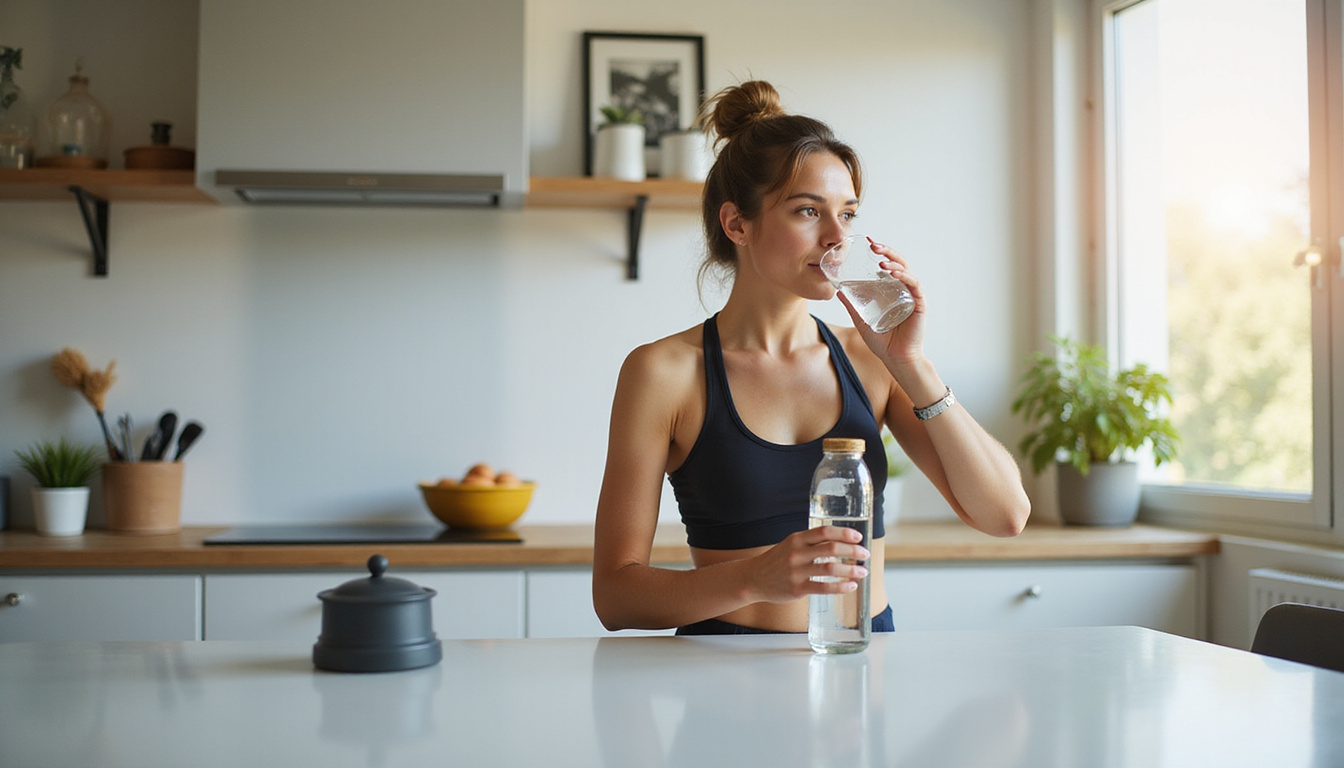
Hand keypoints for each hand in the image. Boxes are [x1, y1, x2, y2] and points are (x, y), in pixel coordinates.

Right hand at [748, 525, 869, 603]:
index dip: (844, 533)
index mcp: (797, 539)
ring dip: (850, 569)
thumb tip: (840, 543)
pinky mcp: (797, 589)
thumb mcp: (790, 545)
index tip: (858, 537)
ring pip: (830, 568)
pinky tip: (851, 586)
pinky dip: (841, 586)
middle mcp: (797, 553)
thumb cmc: (776, 561)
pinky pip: (824, 587)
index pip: (824, 531)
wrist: (753, 579)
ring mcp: (797, 572)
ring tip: (862, 571)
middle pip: (831, 548)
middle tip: (865, 554)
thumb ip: (810, 543)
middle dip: (852, 551)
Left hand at [836, 239, 926, 366]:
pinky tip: (894, 273)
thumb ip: (852, 306)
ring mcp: (912, 296)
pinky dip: (905, 276)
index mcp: (893, 291)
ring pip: (906, 271)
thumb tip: (838, 292)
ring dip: (894, 262)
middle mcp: (904, 290)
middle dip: (886, 252)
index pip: (889, 266)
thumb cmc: (883, 342)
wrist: (896, 359)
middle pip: (898, 263)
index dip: (881, 253)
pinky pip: (914, 285)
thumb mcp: (862, 320)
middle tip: (873, 245)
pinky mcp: (919, 304)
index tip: (868, 243)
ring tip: (880, 260)